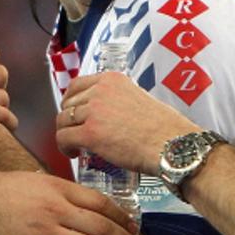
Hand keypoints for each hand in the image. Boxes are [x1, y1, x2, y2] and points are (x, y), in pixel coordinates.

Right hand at [0, 170, 149, 234]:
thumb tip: (76, 202)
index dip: (121, 218)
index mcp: (59, 189)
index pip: (100, 203)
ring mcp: (44, 232)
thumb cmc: (0, 189)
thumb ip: (57, 191)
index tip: (135, 229)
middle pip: (101, 228)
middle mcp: (57, 210)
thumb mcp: (34, 180)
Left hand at [56, 71, 195, 174]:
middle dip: (69, 119)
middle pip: (68, 103)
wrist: (172, 145)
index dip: (71, 101)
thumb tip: (105, 113)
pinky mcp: (91, 133)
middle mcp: (100, 91)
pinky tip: (74, 154)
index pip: (77, 85)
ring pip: (63, 120)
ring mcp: (94, 111)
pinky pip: (64, 137)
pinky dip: (64, 147)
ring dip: (66, 134)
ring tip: (74, 145)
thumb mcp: (138, 98)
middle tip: (75, 132)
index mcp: (112, 80)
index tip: (74, 112)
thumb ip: (117, 99)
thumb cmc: (163, 129)